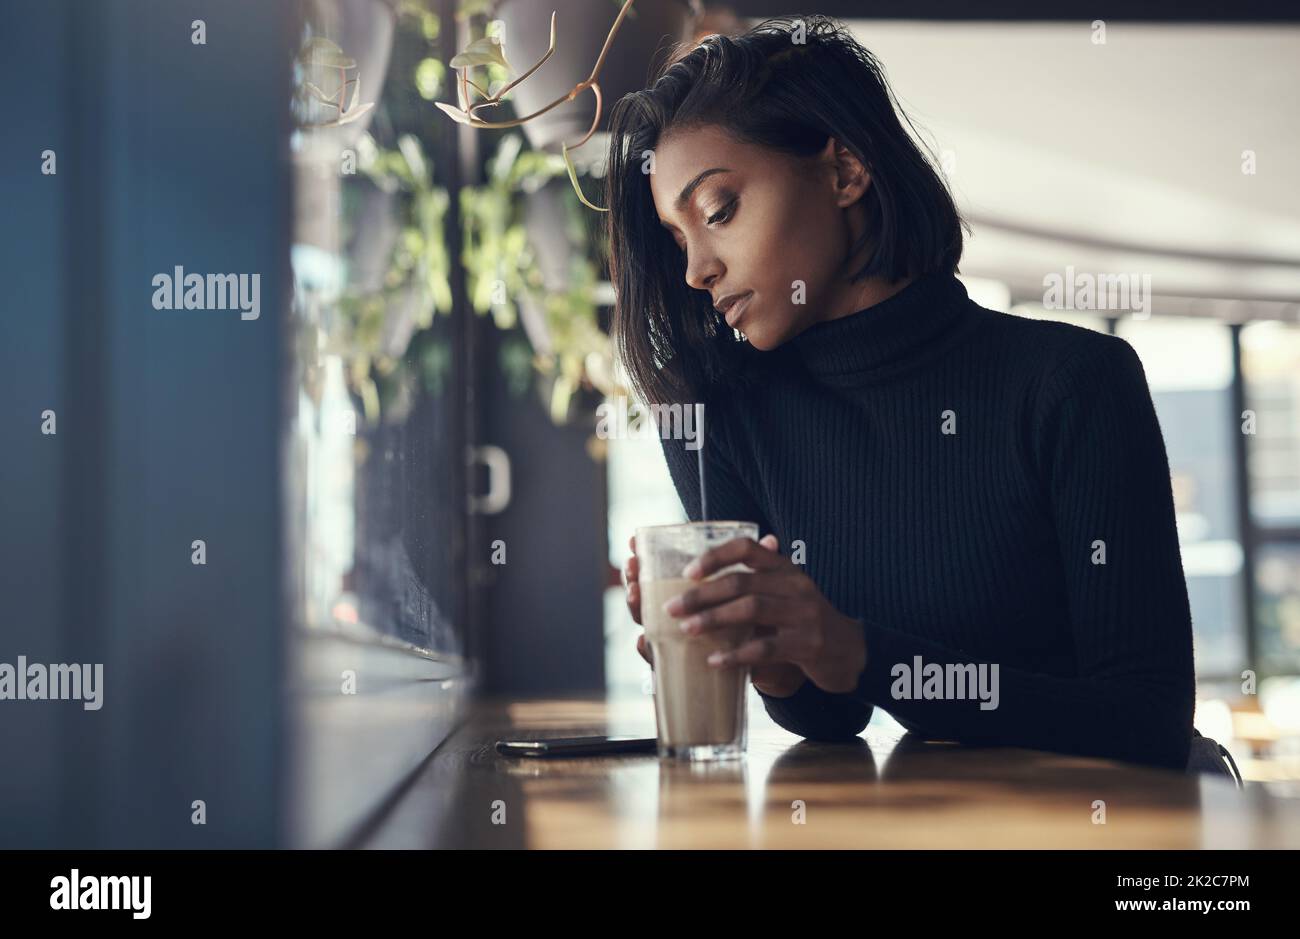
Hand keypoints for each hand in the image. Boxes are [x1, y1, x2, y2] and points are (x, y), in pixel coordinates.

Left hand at [659, 535, 867, 694]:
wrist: (852, 653)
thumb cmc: (806, 622)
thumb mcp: (786, 593)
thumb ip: (755, 582)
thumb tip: (709, 572)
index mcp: (786, 569)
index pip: (748, 548)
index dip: (715, 556)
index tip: (688, 571)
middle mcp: (796, 585)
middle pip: (741, 582)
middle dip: (702, 594)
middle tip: (673, 608)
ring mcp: (804, 614)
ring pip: (751, 609)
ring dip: (714, 619)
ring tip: (688, 629)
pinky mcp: (809, 644)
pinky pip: (766, 647)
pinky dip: (737, 654)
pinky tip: (715, 661)